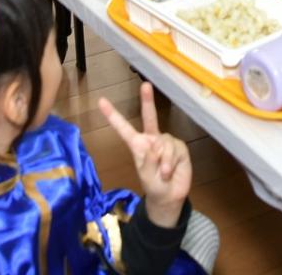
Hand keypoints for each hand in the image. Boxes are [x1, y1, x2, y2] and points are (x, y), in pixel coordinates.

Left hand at [99, 83, 191, 228]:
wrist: (169, 197)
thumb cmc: (153, 186)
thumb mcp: (146, 177)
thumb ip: (147, 162)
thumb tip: (154, 146)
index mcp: (138, 145)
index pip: (124, 129)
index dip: (113, 115)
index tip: (101, 101)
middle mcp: (152, 139)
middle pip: (149, 117)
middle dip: (148, 101)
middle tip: (146, 85)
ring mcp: (166, 142)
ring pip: (164, 143)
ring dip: (164, 161)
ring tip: (163, 174)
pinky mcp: (179, 147)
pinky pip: (174, 150)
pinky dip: (171, 163)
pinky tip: (170, 171)